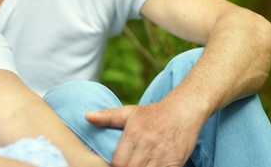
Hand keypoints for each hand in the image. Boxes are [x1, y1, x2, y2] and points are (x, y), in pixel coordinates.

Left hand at [86, 101, 202, 166]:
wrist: (183, 110)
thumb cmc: (153, 114)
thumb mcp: (129, 112)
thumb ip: (107, 117)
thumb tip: (87, 117)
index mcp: (133, 133)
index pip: (118, 161)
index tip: (113, 166)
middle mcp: (147, 144)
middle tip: (123, 166)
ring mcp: (162, 154)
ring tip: (138, 166)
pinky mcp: (176, 161)